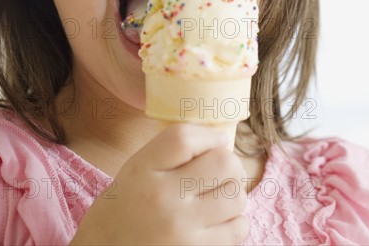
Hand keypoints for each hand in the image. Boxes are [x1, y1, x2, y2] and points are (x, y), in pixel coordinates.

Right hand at [70, 124, 248, 244]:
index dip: (210, 136)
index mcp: (143, 170)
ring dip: (233, 194)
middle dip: (230, 164)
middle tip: (219, 172)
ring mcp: (182, 231)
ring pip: (237, 197)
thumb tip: (223, 140)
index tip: (215, 141)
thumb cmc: (129, 203)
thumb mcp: (139, 166)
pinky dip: (235, 222)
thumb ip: (174, 148)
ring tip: (217, 198)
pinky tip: (217, 221)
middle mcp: (163, 199)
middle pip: (224, 163)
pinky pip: (239, 228)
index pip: (186, 139)